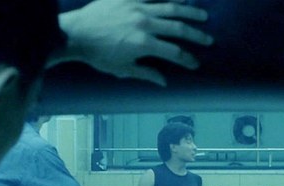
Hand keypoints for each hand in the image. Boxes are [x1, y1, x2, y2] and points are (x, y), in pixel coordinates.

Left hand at [57, 0, 213, 85]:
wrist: (74, 33)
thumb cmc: (97, 55)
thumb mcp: (122, 69)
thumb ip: (145, 73)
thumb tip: (163, 81)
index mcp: (143, 44)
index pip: (174, 52)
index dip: (188, 59)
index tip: (196, 63)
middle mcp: (144, 23)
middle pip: (178, 28)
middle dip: (196, 35)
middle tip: (208, 39)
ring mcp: (137, 7)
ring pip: (170, 7)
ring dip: (189, 12)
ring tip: (203, 16)